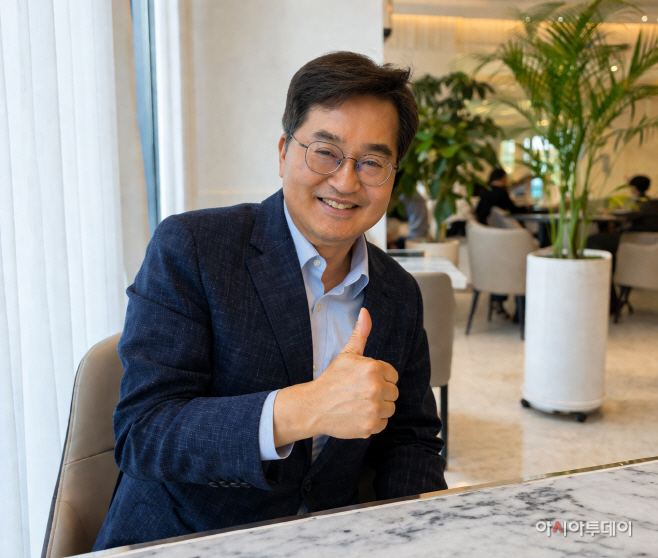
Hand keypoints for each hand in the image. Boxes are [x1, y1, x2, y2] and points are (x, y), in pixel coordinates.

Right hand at [310, 308, 398, 438]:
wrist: (314, 406)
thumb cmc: (332, 379)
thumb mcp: (347, 354)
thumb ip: (360, 334)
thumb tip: (365, 312)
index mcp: (373, 368)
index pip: (392, 375)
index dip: (380, 377)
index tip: (364, 380)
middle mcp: (376, 388)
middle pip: (393, 393)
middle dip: (380, 392)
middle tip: (360, 392)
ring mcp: (374, 409)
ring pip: (390, 408)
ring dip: (378, 407)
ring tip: (359, 403)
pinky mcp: (371, 426)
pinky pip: (383, 423)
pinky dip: (373, 422)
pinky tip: (358, 415)